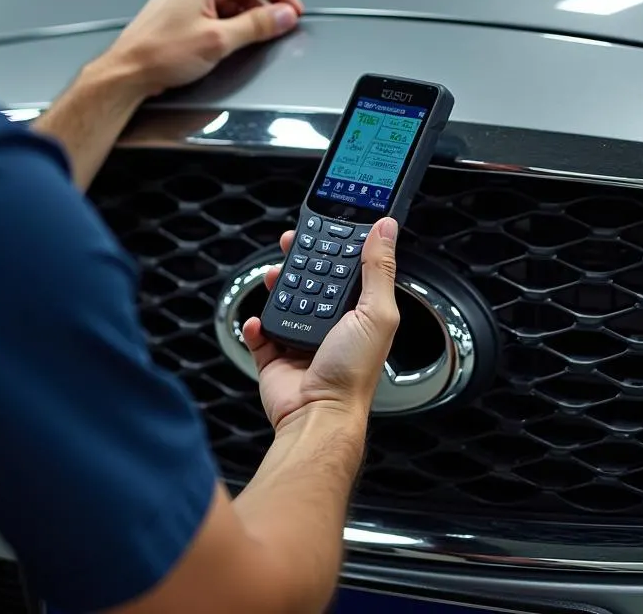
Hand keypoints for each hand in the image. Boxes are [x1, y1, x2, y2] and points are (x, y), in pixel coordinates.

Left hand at [105, 0, 303, 97]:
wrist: (127, 73)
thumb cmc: (159, 54)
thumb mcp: (219, 40)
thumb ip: (257, 25)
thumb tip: (283, 16)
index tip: (292, 11)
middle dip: (264, 7)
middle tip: (278, 28)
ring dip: (246, 17)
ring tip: (254, 39)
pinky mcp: (177, 11)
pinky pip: (213, 9)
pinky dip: (228, 23)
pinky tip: (230, 41)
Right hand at [242, 218, 400, 432]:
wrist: (318, 415)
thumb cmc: (353, 374)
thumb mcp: (376, 312)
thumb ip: (379, 268)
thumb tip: (386, 229)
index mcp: (359, 312)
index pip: (346, 269)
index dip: (335, 246)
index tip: (324, 227)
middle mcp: (331, 325)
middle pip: (311, 279)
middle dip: (299, 259)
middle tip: (289, 243)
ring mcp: (301, 340)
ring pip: (283, 301)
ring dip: (276, 286)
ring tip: (274, 277)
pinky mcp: (275, 357)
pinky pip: (259, 333)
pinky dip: (256, 325)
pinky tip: (261, 321)